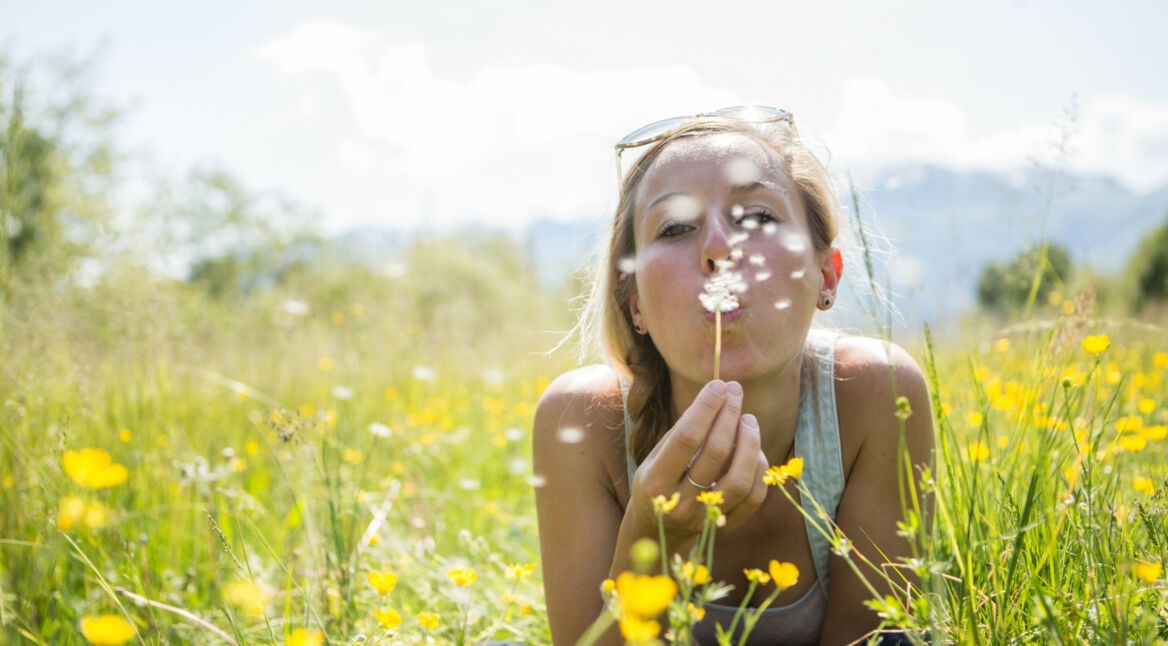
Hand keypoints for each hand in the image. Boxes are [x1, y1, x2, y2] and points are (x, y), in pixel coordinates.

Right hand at [629, 380, 769, 541]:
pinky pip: (753, 498)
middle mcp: (679, 502)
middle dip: (728, 416)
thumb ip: (683, 432)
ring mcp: (705, 517)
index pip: (686, 438)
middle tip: (735, 391)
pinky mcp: (726, 526)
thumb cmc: (659, 479)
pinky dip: (758, 469)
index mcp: (656, 481)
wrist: (659, 529)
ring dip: (749, 443)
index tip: (718, 385)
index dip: (705, 409)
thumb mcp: (656, 457)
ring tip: (749, 419)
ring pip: (739, 479)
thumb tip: (717, 395)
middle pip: (714, 453)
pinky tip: (754, 449)